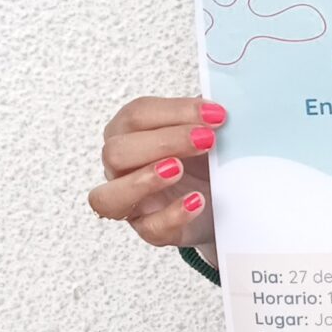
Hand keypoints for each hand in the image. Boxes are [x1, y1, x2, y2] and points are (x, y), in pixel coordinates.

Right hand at [88, 95, 225, 252]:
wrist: (223, 201)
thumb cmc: (204, 160)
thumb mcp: (205, 130)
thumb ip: (204, 114)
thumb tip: (217, 102)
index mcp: (130, 133)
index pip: (136, 115)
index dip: (175, 111)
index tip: (214, 113)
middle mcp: (121, 167)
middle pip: (116, 151)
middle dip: (163, 142)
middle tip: (206, 140)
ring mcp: (131, 202)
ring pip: (108, 196)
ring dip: (144, 180)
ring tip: (179, 170)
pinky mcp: (151, 229)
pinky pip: (150, 227)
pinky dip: (172, 214)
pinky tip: (196, 201)